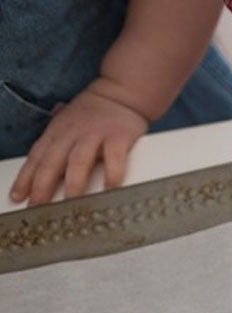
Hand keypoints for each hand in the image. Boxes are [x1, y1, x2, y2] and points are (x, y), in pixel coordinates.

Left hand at [9, 83, 147, 205]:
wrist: (120, 93)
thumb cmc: (93, 114)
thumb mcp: (67, 122)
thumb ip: (54, 139)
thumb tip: (38, 161)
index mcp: (57, 131)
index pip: (37, 156)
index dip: (25, 178)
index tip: (18, 197)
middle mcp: (72, 132)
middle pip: (52, 161)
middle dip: (43, 185)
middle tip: (39, 207)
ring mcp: (95, 133)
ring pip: (79, 160)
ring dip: (74, 184)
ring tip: (71, 204)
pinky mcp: (118, 136)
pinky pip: (114, 158)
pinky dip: (112, 174)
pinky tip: (109, 190)